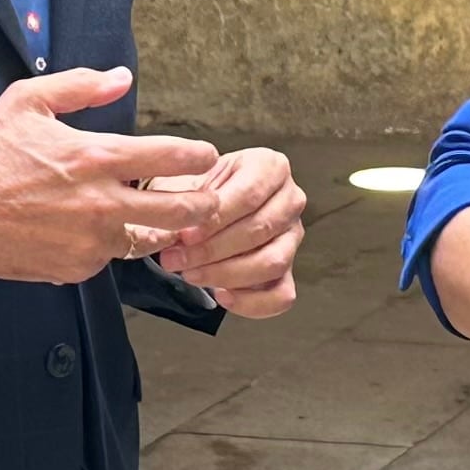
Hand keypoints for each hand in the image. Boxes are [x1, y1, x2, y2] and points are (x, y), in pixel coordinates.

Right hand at [0, 68, 216, 284]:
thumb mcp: (26, 101)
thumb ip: (80, 86)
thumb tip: (123, 78)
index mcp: (95, 157)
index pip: (170, 158)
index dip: (199, 157)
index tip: (207, 156)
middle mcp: (100, 205)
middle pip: (180, 212)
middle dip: (204, 206)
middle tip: (209, 200)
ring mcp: (88, 243)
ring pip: (147, 241)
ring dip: (157, 230)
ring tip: (158, 218)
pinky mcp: (72, 269)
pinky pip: (107, 260)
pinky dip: (109, 247)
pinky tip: (96, 232)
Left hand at [149, 145, 307, 317]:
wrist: (199, 203)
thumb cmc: (196, 189)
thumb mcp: (187, 181)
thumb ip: (186, 202)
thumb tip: (177, 234)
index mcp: (270, 166)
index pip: (249, 195)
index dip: (216, 220)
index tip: (185, 234)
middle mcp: (289, 199)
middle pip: (259, 230)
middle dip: (213, 250)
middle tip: (177, 259)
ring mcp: (292, 236)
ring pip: (272, 263)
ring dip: (226, 274)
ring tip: (191, 274)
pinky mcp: (288, 269)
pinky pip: (281, 295)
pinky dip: (251, 302)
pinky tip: (221, 295)